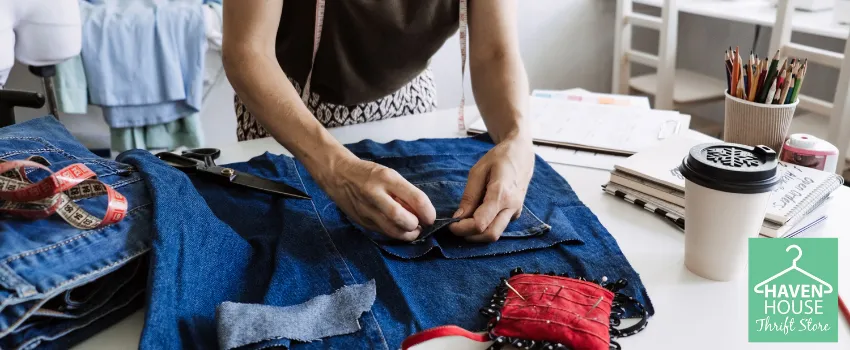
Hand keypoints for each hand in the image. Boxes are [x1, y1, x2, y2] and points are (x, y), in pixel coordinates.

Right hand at [315, 156, 435, 240]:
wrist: (337, 174)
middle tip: (420, 224)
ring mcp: (366, 210)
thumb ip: (405, 193)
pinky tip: (397, 228)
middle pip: (403, 219)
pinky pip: (383, 232)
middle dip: (416, 226)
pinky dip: (394, 233)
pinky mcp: (361, 221)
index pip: (416, 199)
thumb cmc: (368, 173)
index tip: (431, 217)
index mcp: (387, 178)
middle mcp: (376, 194)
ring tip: (412, 229)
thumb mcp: (389, 175)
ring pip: (392, 231)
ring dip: (407, 234)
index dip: (428, 212)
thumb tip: (422, 213)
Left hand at [449, 136, 534, 241]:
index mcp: (501, 194)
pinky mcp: (516, 213)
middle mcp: (512, 207)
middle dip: (470, 236)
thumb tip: (458, 217)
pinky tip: (476, 215)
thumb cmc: (499, 158)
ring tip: (464, 221)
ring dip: (477, 234)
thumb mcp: (478, 171)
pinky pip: (499, 226)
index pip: (480, 223)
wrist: (522, 153)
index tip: (449, 224)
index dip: (462, 228)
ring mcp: (516, 211)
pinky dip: (485, 227)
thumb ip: (469, 196)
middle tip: (455, 227)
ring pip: (495, 234)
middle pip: (490, 235)